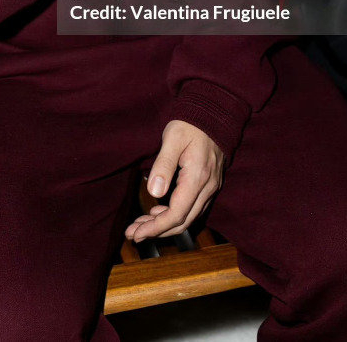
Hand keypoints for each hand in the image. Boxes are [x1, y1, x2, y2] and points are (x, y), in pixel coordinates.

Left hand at [125, 121, 223, 241]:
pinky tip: (158, 211)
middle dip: (156, 231)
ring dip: (165, 225)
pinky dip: (175, 215)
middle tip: (132, 233)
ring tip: (141, 224)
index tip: (136, 233)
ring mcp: (211, 187)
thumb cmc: (190, 123)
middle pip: (183, 221)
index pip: (177, 214)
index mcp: (197, 178)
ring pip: (188, 217)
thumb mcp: (172, 138)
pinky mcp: (209, 185)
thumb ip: (163, 165)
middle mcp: (207, 187)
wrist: (214, 112)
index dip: (156, 228)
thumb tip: (154, 193)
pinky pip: (193, 208)